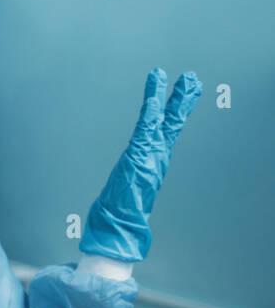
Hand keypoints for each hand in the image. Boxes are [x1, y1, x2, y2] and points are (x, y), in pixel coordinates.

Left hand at [80, 68, 201, 261]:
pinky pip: (144, 134)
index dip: (170, 110)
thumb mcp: (124, 188)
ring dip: (172, 100)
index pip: (163, 129)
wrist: (117, 229)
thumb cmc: (118, 212)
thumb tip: (127, 176)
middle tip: (191, 78)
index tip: (180, 91)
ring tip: (185, 79)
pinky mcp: (138, 161)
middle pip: (170, 122)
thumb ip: (129, 181)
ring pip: (162, 123)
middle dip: (180, 100)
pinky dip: (150, 117)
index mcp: (151, 160)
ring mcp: (148, 158)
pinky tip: (153, 102)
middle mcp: (154, 156)